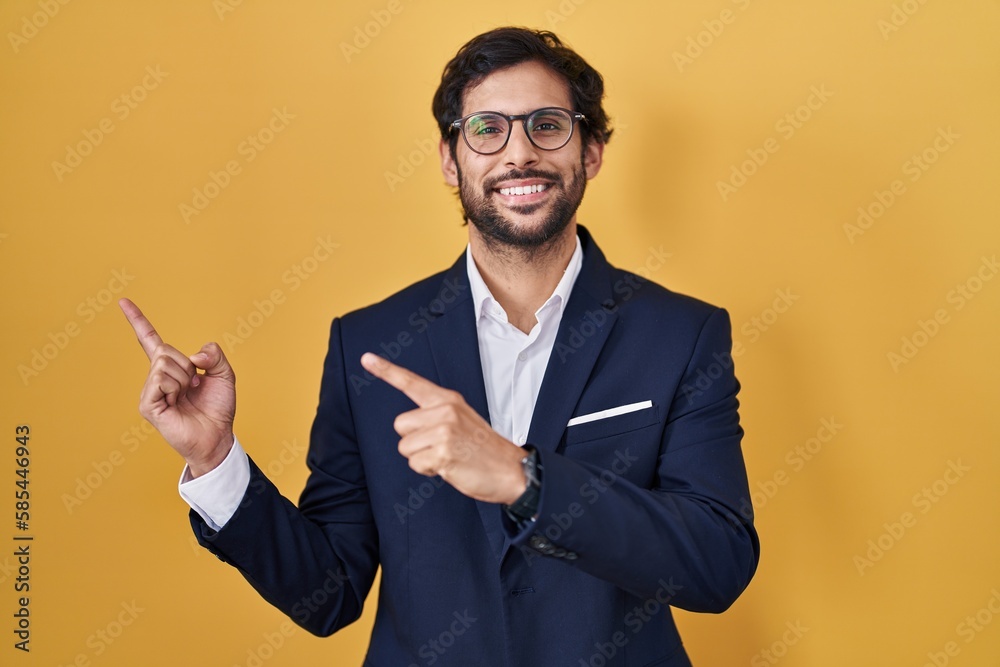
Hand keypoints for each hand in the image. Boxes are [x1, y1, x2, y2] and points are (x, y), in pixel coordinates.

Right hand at [119, 298, 235, 476]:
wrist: (217, 436)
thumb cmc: (218, 408)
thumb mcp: (225, 374)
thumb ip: (215, 355)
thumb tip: (196, 354)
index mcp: (170, 368)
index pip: (150, 339)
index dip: (138, 320)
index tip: (123, 301)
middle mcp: (156, 377)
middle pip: (165, 350)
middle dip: (187, 364)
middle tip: (194, 384)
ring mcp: (149, 391)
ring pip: (164, 364)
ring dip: (183, 378)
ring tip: (186, 395)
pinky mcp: (147, 405)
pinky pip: (160, 380)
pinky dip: (175, 387)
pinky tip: (177, 402)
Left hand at [360, 353, 525, 504]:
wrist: (511, 470)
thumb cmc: (483, 449)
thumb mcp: (461, 420)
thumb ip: (436, 415)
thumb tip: (409, 425)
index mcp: (448, 400)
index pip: (412, 382)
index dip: (386, 371)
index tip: (366, 358)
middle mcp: (445, 410)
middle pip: (400, 425)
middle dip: (414, 441)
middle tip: (441, 447)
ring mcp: (445, 430)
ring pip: (405, 447)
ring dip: (421, 458)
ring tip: (447, 457)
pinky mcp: (444, 452)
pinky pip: (416, 464)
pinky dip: (429, 471)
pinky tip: (449, 467)